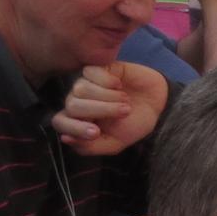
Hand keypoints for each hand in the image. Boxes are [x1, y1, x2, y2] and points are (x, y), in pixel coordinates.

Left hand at [53, 63, 170, 155]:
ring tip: (125, 99)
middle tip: (125, 111)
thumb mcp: (115, 143)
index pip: (60, 122)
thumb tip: (65, 139)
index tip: (96, 132)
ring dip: (109, 96)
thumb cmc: (134, 124)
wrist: (156, 105)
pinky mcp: (97, 68)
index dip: (75, 128)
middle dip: (101, 110)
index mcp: (78, 121)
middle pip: (73, 105)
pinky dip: (109, 81)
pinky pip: (91, 72)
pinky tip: (120, 85)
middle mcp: (77, 101)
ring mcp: (85, 83)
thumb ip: (91, 147)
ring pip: (81, 89)